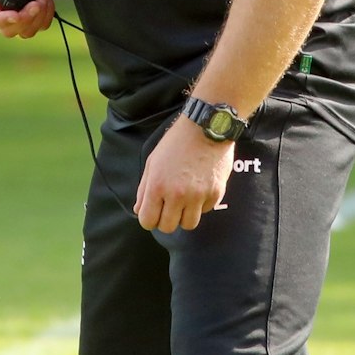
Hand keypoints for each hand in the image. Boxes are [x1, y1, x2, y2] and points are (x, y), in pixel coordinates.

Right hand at [0, 0, 54, 38]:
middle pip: (9, 30)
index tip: (16, 15)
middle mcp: (2, 11)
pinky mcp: (33, 17)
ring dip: (39, 16)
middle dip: (25, 19)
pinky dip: (48, 14)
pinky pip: (42, 26)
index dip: (2, 20)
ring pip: (26, 31)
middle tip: (36, 2)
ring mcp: (18, 16)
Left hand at [134, 115, 234, 231]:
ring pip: (189, 224)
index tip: (153, 213)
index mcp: (157, 186)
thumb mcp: (153, 162)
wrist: (206, 127)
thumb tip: (139, 211)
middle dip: (166, 220)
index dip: (149, 219)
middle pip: (168, 227)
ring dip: (184, 216)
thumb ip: (144, 189)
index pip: (148, 221)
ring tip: (185, 201)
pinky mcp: (215, 193)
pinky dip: (201, 204)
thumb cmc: (176, 142)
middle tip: (169, 208)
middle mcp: (177, 194)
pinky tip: (199, 188)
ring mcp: (198, 195)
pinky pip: (205, 211)